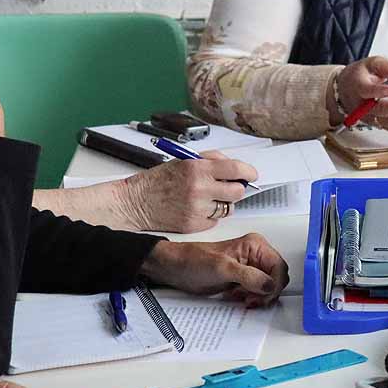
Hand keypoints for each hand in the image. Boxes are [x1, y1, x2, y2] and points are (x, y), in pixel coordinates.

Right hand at [120, 151, 258, 232]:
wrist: (135, 202)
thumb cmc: (158, 181)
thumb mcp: (184, 161)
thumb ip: (211, 161)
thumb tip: (235, 168)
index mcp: (198, 168)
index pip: (235, 169)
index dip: (248, 172)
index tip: (251, 175)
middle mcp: (200, 188)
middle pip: (237, 191)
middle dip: (236, 189)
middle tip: (229, 187)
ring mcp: (197, 209)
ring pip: (228, 208)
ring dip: (224, 203)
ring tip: (209, 198)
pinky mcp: (194, 225)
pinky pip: (215, 220)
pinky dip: (211, 215)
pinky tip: (197, 209)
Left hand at [141, 234, 289, 306]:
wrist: (176, 269)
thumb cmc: (194, 261)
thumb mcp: (222, 268)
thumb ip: (249, 276)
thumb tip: (269, 285)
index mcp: (255, 245)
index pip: (279, 266)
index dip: (274, 283)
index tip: (263, 295)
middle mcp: (256, 255)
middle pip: (277, 278)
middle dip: (268, 292)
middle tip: (252, 300)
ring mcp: (250, 268)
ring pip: (269, 287)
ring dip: (259, 297)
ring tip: (244, 299)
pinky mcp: (242, 280)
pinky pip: (257, 292)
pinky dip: (252, 299)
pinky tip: (239, 299)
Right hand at [334, 56, 387, 129]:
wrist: (345, 88)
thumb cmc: (359, 75)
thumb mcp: (372, 63)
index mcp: (357, 85)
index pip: (365, 90)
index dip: (377, 91)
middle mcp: (360, 103)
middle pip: (376, 109)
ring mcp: (366, 115)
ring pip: (383, 121)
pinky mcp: (373, 121)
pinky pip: (387, 127)